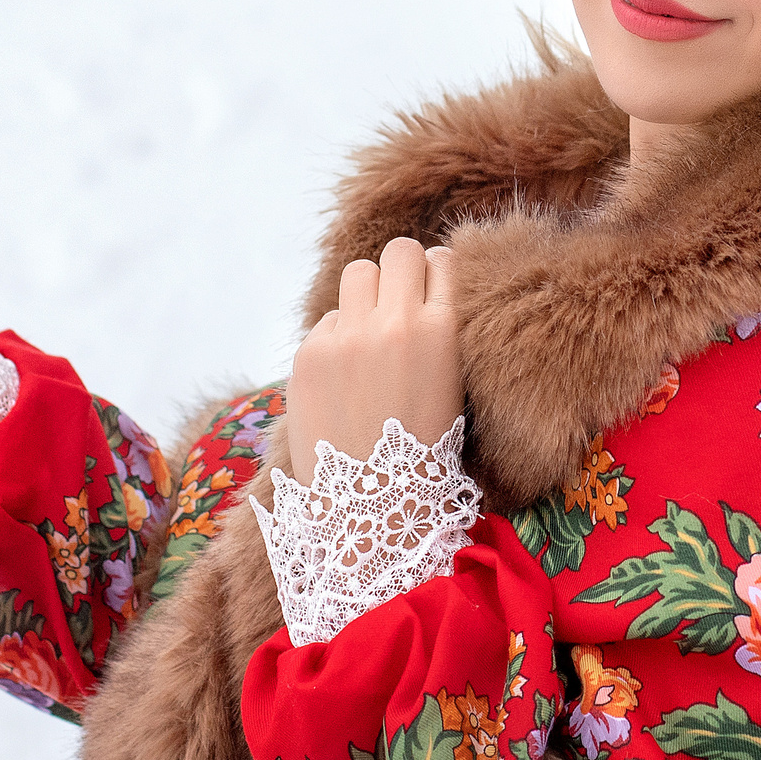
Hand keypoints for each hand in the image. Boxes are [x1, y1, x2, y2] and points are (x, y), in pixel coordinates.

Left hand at [285, 238, 462, 482]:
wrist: (373, 507)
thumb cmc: (423, 450)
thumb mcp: (451, 383)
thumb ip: (437, 330)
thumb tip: (420, 287)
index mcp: (441, 331)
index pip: (441, 261)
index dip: (436, 276)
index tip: (430, 293)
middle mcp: (394, 323)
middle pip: (399, 251)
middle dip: (402, 271)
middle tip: (399, 303)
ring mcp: (348, 336)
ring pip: (358, 273)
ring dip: (367, 294)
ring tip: (369, 332)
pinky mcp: (310, 353)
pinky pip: (329, 320)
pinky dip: (338, 339)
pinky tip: (345, 377)